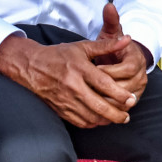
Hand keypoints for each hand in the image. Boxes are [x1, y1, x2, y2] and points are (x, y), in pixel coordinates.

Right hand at [0, 33, 138, 127]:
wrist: (29, 66)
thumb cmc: (59, 55)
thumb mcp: (82, 47)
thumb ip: (106, 45)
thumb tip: (127, 38)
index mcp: (80, 69)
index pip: (104, 84)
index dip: (120, 94)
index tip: (132, 99)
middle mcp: (72, 86)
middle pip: (98, 105)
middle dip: (116, 113)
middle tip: (127, 116)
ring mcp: (65, 99)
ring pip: (89, 116)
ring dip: (106, 120)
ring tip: (118, 118)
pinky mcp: (59, 109)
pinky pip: (78, 121)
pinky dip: (92, 123)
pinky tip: (101, 120)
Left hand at [91, 3, 148, 103]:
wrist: (122, 60)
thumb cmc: (113, 47)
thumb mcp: (111, 33)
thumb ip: (111, 21)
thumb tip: (109, 5)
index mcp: (136, 60)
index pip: (126, 70)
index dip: (109, 71)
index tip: (93, 70)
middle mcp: (141, 77)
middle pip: (126, 87)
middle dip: (106, 89)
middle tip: (88, 88)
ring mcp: (138, 90)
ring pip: (123, 101)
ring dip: (107, 102)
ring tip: (89, 99)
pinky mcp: (132, 101)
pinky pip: (121, 109)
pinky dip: (109, 110)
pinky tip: (94, 109)